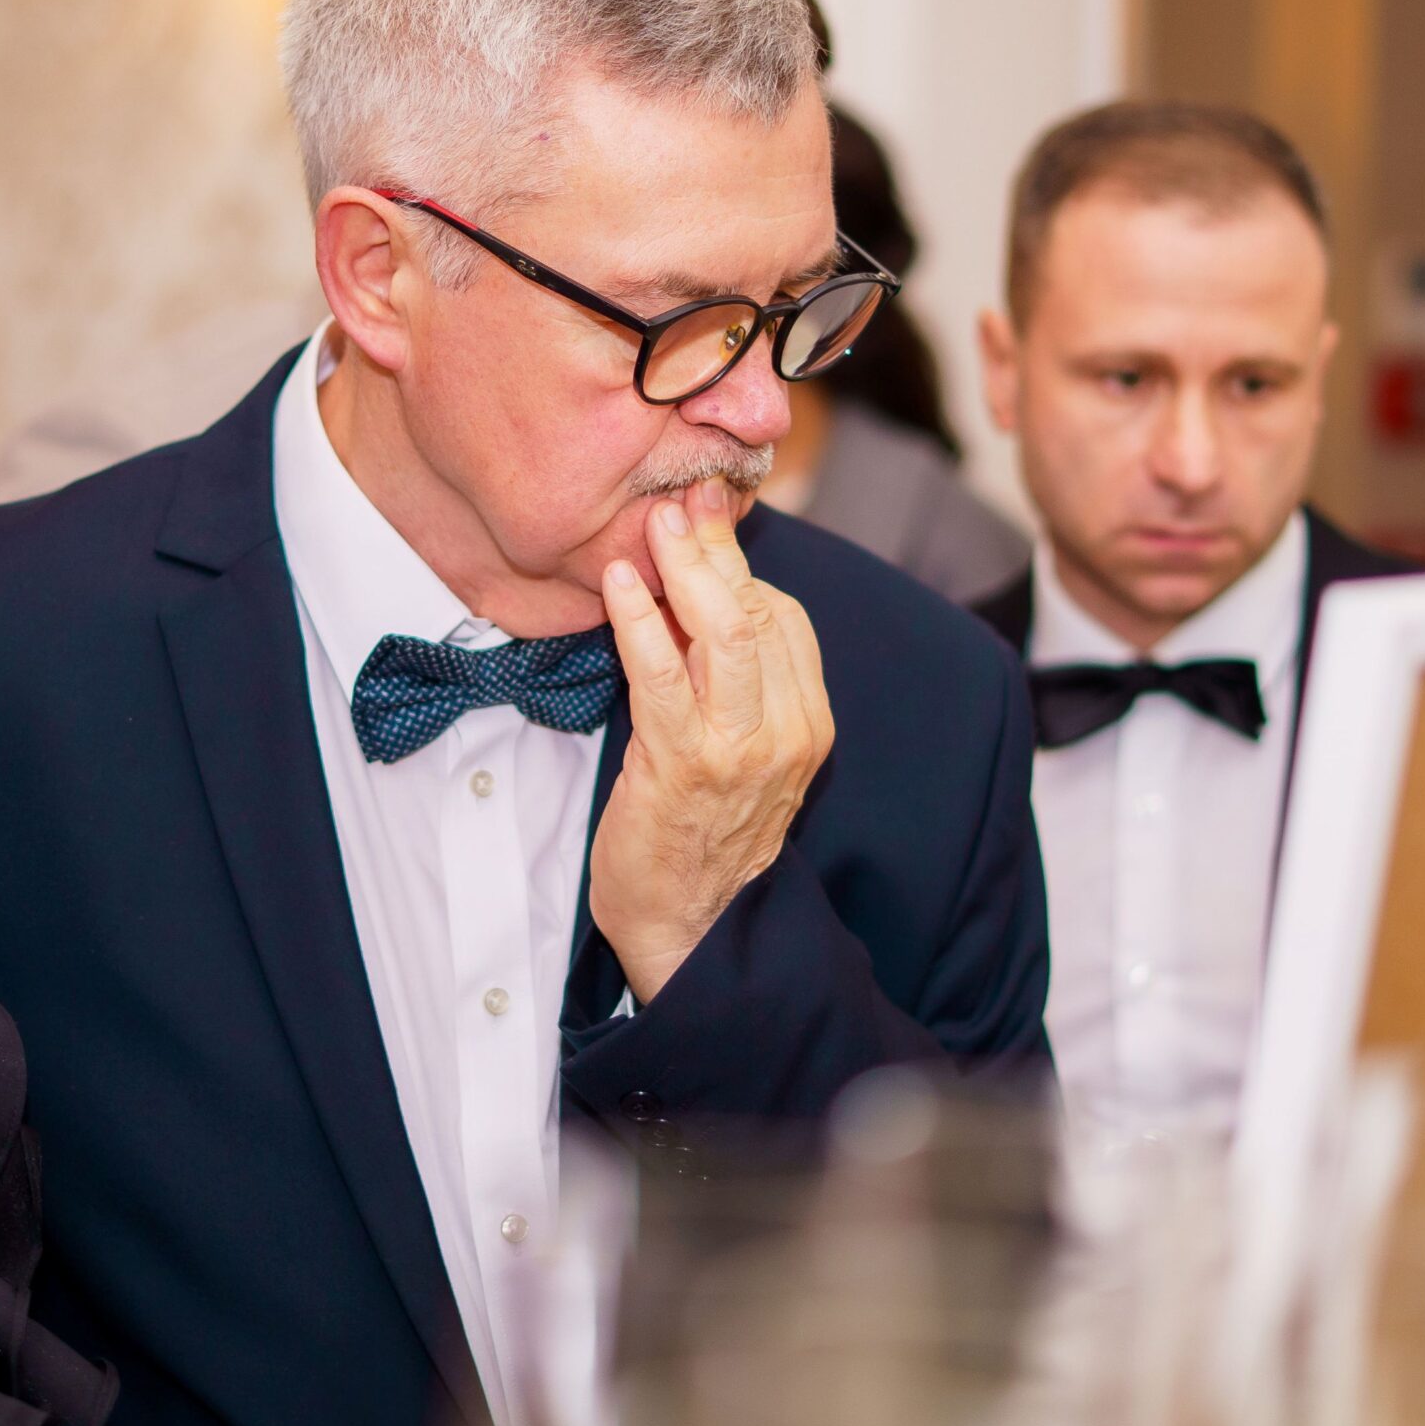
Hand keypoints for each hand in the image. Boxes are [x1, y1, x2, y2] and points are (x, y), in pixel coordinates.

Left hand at [589, 478, 834, 1002]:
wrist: (688, 928)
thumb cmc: (700, 833)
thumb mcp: (741, 751)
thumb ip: (733, 681)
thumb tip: (702, 595)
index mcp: (807, 722)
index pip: (784, 616)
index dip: (741, 561)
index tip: (704, 515)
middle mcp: (787, 731)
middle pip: (760, 611)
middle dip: (717, 546)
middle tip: (679, 497)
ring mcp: (742, 750)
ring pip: (727, 632)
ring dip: (685, 568)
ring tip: (653, 523)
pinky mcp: (686, 765)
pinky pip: (664, 677)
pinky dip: (640, 621)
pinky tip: (617, 584)